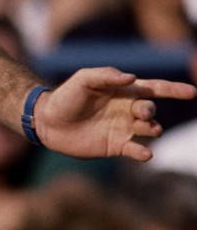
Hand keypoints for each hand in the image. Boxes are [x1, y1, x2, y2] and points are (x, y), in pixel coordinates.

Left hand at [34, 68, 196, 160]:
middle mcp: (128, 110)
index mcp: (124, 92)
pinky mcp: (116, 146)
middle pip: (151, 109)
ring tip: (146, 127)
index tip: (192, 92)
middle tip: (140, 111)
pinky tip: (144, 153)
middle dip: (150, 110)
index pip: (155, 89)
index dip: (175, 90)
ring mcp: (123, 129)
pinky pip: (137, 150)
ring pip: (149, 129)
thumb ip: (106, 76)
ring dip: (151, 128)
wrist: (47, 121)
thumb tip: (132, 78)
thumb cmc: (65, 97)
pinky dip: (143, 152)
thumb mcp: (83, 79)